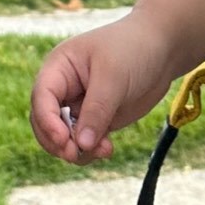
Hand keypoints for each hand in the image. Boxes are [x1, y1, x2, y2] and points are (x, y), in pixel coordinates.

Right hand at [31, 9, 183, 161]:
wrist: (162, 50)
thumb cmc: (133, 50)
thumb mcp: (113, 77)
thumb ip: (96, 111)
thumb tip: (82, 144)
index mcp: (59, 67)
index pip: (41, 98)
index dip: (47, 122)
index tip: (63, 140)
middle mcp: (63, 88)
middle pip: (45, 123)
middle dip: (58, 142)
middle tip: (77, 154)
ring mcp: (79, 105)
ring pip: (63, 137)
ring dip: (78, 150)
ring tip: (104, 150)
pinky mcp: (96, 120)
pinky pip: (84, 142)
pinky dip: (91, 150)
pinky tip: (108, 148)